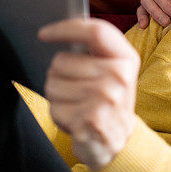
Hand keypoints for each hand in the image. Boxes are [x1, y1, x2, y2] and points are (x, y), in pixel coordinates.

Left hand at [39, 18, 140, 170]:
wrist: (117, 143)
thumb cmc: (106, 100)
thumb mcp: (113, 72)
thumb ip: (95, 50)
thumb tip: (57, 33)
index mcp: (127, 58)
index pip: (96, 32)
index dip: (66, 28)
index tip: (44, 34)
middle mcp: (120, 76)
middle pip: (63, 60)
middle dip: (56, 72)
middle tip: (72, 86)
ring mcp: (107, 98)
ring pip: (53, 83)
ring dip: (56, 95)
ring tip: (75, 103)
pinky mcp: (91, 119)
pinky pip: (55, 107)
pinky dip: (58, 114)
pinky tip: (74, 118)